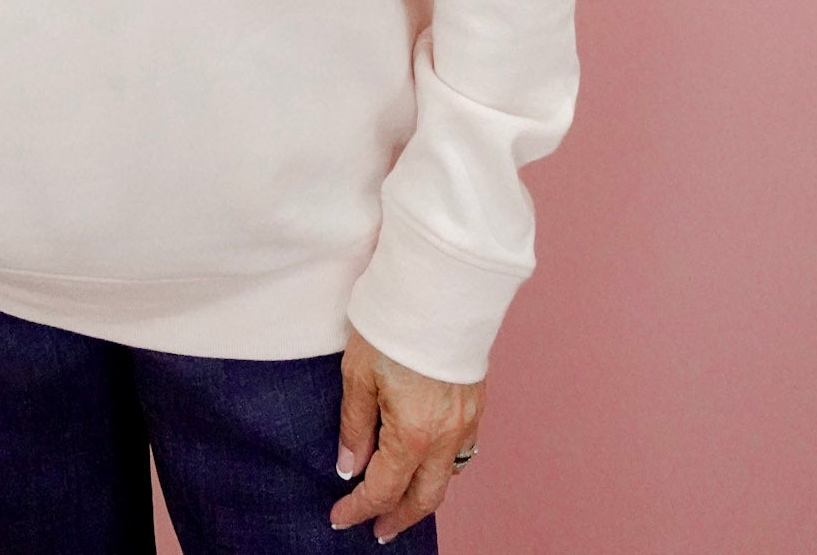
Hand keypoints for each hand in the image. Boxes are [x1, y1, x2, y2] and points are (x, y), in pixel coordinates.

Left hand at [329, 325, 485, 540]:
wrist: (440, 287)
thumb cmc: (395, 325)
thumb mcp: (358, 374)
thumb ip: (355, 426)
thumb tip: (349, 467)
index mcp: (413, 434)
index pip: (384, 490)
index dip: (359, 509)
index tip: (340, 516)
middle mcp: (446, 436)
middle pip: (424, 498)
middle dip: (399, 518)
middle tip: (378, 530)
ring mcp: (467, 421)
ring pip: (449, 477)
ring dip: (424, 495)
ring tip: (401, 501)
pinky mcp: (476, 403)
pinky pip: (464, 451)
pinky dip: (444, 467)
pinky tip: (429, 462)